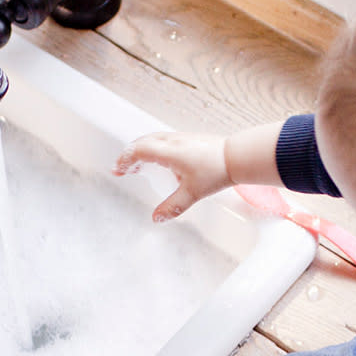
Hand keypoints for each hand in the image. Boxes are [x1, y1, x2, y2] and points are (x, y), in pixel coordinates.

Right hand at [115, 131, 231, 221]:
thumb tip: (156, 218)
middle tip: (122, 169)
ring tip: (137, 166)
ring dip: (141, 150)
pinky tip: (159, 161)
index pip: (139, 151)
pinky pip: (164, 140)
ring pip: (153, 139)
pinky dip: (153, 148)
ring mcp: (181, 137)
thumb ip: (172, 206)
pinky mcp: (189, 139)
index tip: (118, 170)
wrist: (237, 156)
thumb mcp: (192, 193)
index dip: (125, 159)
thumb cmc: (216, 170)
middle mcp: (173, 140)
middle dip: (130, 155)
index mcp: (169, 151)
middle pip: (143, 142)